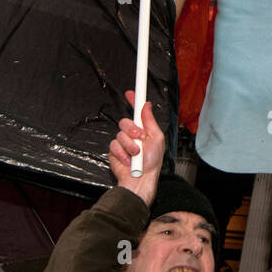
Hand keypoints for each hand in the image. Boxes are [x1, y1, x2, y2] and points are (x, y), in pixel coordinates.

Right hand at [109, 90, 164, 205]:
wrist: (140, 179)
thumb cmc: (152, 162)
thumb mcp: (157, 138)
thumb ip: (150, 121)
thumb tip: (147, 105)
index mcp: (144, 129)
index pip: (137, 112)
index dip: (134, 101)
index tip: (131, 93)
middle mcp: (132, 134)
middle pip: (125, 121)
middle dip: (132, 129)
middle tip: (140, 138)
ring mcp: (123, 142)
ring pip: (120, 133)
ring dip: (129, 144)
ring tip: (136, 154)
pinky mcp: (114, 150)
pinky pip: (114, 144)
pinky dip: (122, 152)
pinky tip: (128, 159)